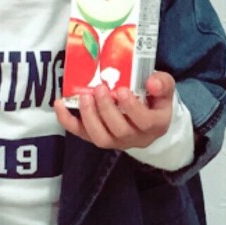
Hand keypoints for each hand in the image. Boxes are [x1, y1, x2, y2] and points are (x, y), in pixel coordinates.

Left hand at [54, 71, 175, 150]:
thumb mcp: (165, 87)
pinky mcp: (98, 137)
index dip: (132, 108)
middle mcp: (137, 138)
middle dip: (107, 110)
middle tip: (99, 89)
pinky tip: (60, 105)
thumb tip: (151, 83)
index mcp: (156, 125)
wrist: (148, 113)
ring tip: (84, 97)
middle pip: (121, 131)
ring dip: (90, 117)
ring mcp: (117, 141)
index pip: (145, 122)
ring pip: (101, 138)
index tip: (123, 90)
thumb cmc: (155, 98)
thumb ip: (163, 83)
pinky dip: (68, 121)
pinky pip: (82, 134)